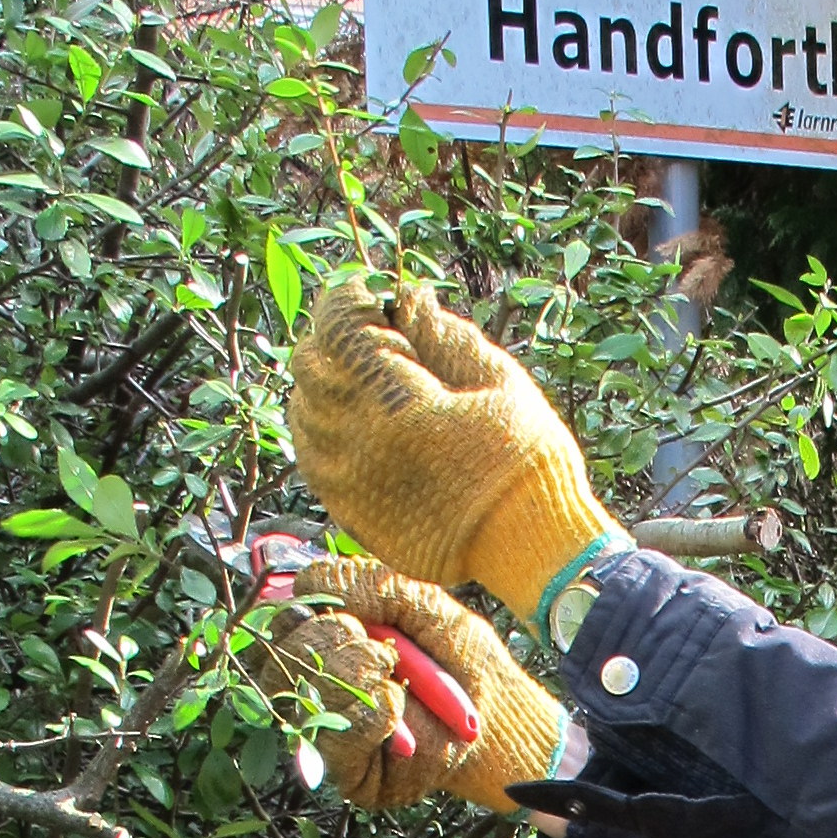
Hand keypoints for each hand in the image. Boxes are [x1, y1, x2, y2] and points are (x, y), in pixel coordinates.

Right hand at [269, 559, 568, 814]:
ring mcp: (328, 731)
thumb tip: (305, 581)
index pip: (276, 623)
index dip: (296, 609)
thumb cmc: (462, 658)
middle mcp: (316, 686)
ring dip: (351, 671)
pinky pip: (333, 736)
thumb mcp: (421, 604)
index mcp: (325, 643)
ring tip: (392, 670)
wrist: (500, 713)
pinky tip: (395, 705)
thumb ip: (368, 585)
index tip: (333, 608)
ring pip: (298, 693)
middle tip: (379, 647)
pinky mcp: (349, 771)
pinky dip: (368, 711)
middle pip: (275, 655)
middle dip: (328, 638)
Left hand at [286, 277, 626, 621]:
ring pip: (303, 412)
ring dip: (325, 386)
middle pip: (311, 366)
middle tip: (367, 336)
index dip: (348, 300)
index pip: (340, 328)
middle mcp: (362, 440)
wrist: (532, 544)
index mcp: (399, 401)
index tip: (368, 293)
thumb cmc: (528, 458)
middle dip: (334, 340)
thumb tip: (412, 299)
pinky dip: (321, 432)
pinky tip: (351, 424)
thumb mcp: (500, 382)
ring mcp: (350, 481)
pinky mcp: (352, 513)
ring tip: (361, 381)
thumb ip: (447, 338)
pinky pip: (312, 460)